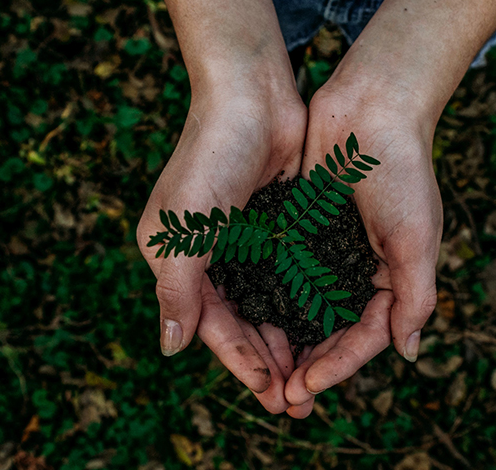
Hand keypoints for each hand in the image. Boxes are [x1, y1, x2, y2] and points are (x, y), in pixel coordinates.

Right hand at [136, 85, 305, 413]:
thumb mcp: (184, 229)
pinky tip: (326, 328)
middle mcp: (209, 255)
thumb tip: (170, 348)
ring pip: (268, 305)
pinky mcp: (276, 226)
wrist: (252, 94)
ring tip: (314, 376)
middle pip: (241, 322)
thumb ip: (177, 290)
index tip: (270, 391)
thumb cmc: (210, 157)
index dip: (239, 360)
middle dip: (268, 361)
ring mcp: (244, 241)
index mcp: (177, 259)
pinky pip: (290, 276)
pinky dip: (304, 303)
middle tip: (297, 401)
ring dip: (289, 340)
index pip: (210, 324)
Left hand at [284, 85, 442, 417]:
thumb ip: (415, 297)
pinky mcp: (301, 229)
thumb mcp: (417, 238)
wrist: (371, 107)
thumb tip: (408, 353)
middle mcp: (359, 270)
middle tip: (282, 397)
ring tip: (263, 372)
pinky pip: (284, 273)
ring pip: (304, 309)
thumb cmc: (402, 171)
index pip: (366, 336)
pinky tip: (249, 321)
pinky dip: (270, 299)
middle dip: (309, 365)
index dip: (339, 365)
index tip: (308, 386)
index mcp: (392, 277)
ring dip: (286, 341)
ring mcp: (328, 250)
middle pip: (332, 331)